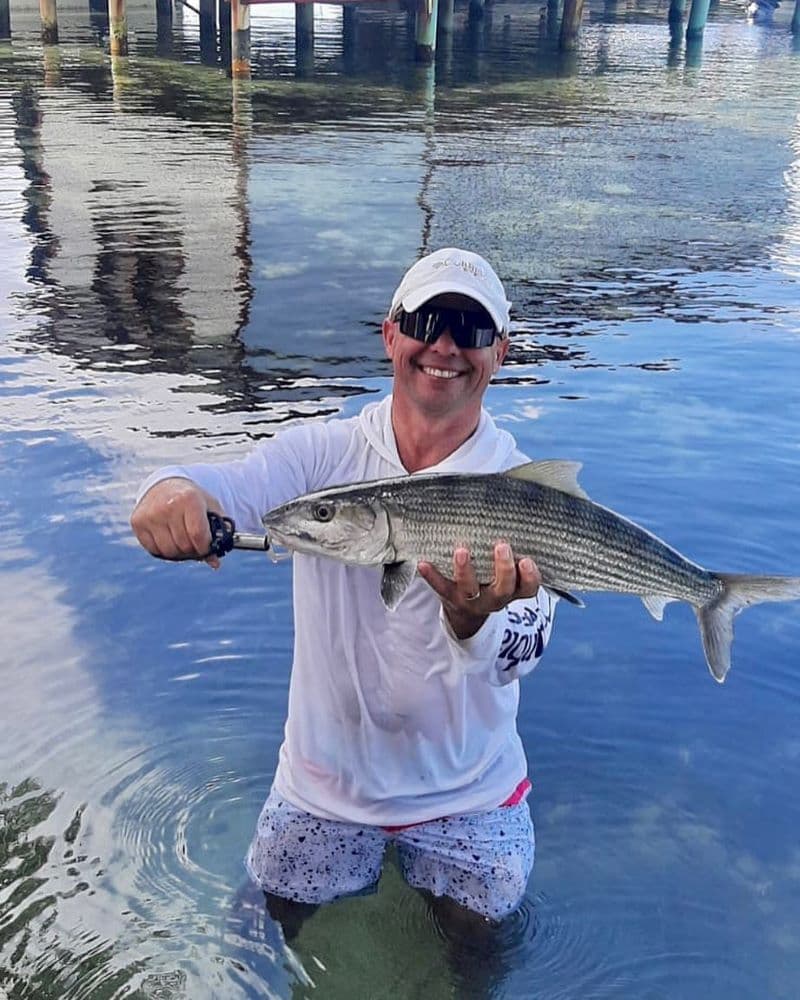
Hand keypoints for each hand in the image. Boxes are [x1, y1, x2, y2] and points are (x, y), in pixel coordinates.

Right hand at [130, 477, 223, 568]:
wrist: (165, 485)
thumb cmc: (193, 500)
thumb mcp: (210, 509)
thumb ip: (219, 534)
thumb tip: (215, 563)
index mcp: (189, 499)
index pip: (198, 535)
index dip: (205, 547)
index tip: (206, 546)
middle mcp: (167, 505)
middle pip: (183, 545)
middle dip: (193, 550)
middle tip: (195, 543)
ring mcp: (150, 514)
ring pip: (168, 551)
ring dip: (178, 552)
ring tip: (182, 540)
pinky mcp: (137, 522)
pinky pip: (153, 550)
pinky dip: (163, 550)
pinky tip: (168, 538)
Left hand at [418, 542, 541, 638]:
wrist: (466, 611)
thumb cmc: (492, 581)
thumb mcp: (508, 573)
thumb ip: (514, 553)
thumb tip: (516, 514)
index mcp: (512, 591)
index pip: (528, 588)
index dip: (530, 577)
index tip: (527, 560)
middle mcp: (494, 598)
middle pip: (503, 588)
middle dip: (504, 568)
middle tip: (502, 545)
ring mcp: (470, 599)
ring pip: (470, 589)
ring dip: (465, 570)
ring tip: (461, 551)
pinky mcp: (449, 596)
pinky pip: (440, 587)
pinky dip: (431, 575)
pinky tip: (423, 562)